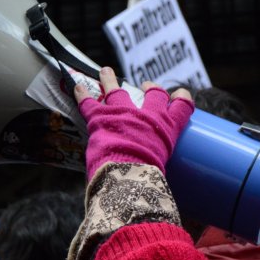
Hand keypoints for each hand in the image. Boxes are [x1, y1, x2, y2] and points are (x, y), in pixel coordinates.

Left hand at [74, 67, 193, 179]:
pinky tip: (77, 87)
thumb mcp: (161, 171)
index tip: (180, 94)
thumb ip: (156, 167)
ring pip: (117, 90)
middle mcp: (148, 115)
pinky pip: (89, 102)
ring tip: (106, 71)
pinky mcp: (101, 116)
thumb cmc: (147, 178)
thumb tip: (155, 188)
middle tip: (146, 85)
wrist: (126, 175)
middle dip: (151, 87)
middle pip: (154, 94)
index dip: (182, 99)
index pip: (182, 107)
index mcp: (167, 129)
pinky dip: (82, 94)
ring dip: (110, 80)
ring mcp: (123, 112)